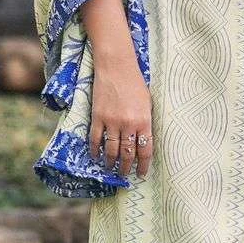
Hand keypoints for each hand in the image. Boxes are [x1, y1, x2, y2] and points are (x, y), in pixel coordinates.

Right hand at [89, 51, 153, 179]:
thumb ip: (146, 121)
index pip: (145, 150)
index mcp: (144, 121)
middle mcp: (128, 124)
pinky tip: (96, 156)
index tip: (142, 173)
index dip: (144, 165)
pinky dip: (95, 150)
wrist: (116, 67)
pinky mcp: (97, 117)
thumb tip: (145, 140)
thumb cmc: (135, 83)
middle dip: (126, 168)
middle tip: (125, 175)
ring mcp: (112, 122)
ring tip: (111, 169)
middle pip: (128, 153)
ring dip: (111, 162)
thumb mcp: (147, 103)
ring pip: (111, 150)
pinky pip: (96, 139)